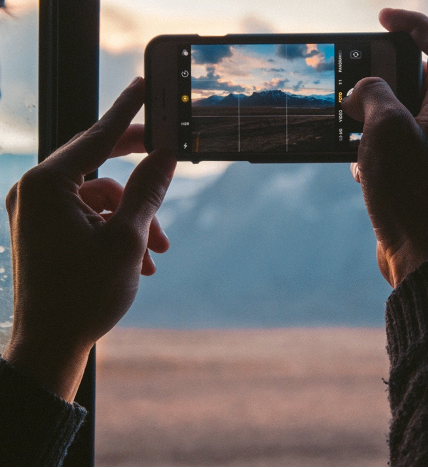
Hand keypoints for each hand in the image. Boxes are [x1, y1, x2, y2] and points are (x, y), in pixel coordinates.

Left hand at [2, 78, 175, 401]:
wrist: (49, 344)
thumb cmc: (83, 294)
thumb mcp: (128, 238)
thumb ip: (149, 190)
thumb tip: (166, 154)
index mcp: (47, 185)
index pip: (96, 136)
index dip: (127, 112)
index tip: (145, 86)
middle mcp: (35, 192)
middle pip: (99, 165)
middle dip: (141, 182)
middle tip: (170, 162)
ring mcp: (37, 212)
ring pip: (101, 197)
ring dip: (135, 220)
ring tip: (157, 254)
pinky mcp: (44, 230)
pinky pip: (89, 216)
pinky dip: (118, 233)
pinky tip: (141, 263)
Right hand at [343, 9, 427, 286]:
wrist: (425, 256)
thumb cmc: (411, 190)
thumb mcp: (385, 128)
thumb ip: (373, 95)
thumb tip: (364, 93)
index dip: (413, 24)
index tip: (382, 18)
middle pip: (422, 82)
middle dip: (386, 76)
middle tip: (357, 77)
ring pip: (407, 120)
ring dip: (377, 116)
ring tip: (351, 123)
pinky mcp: (426, 184)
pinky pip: (401, 153)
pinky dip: (378, 150)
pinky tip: (359, 166)